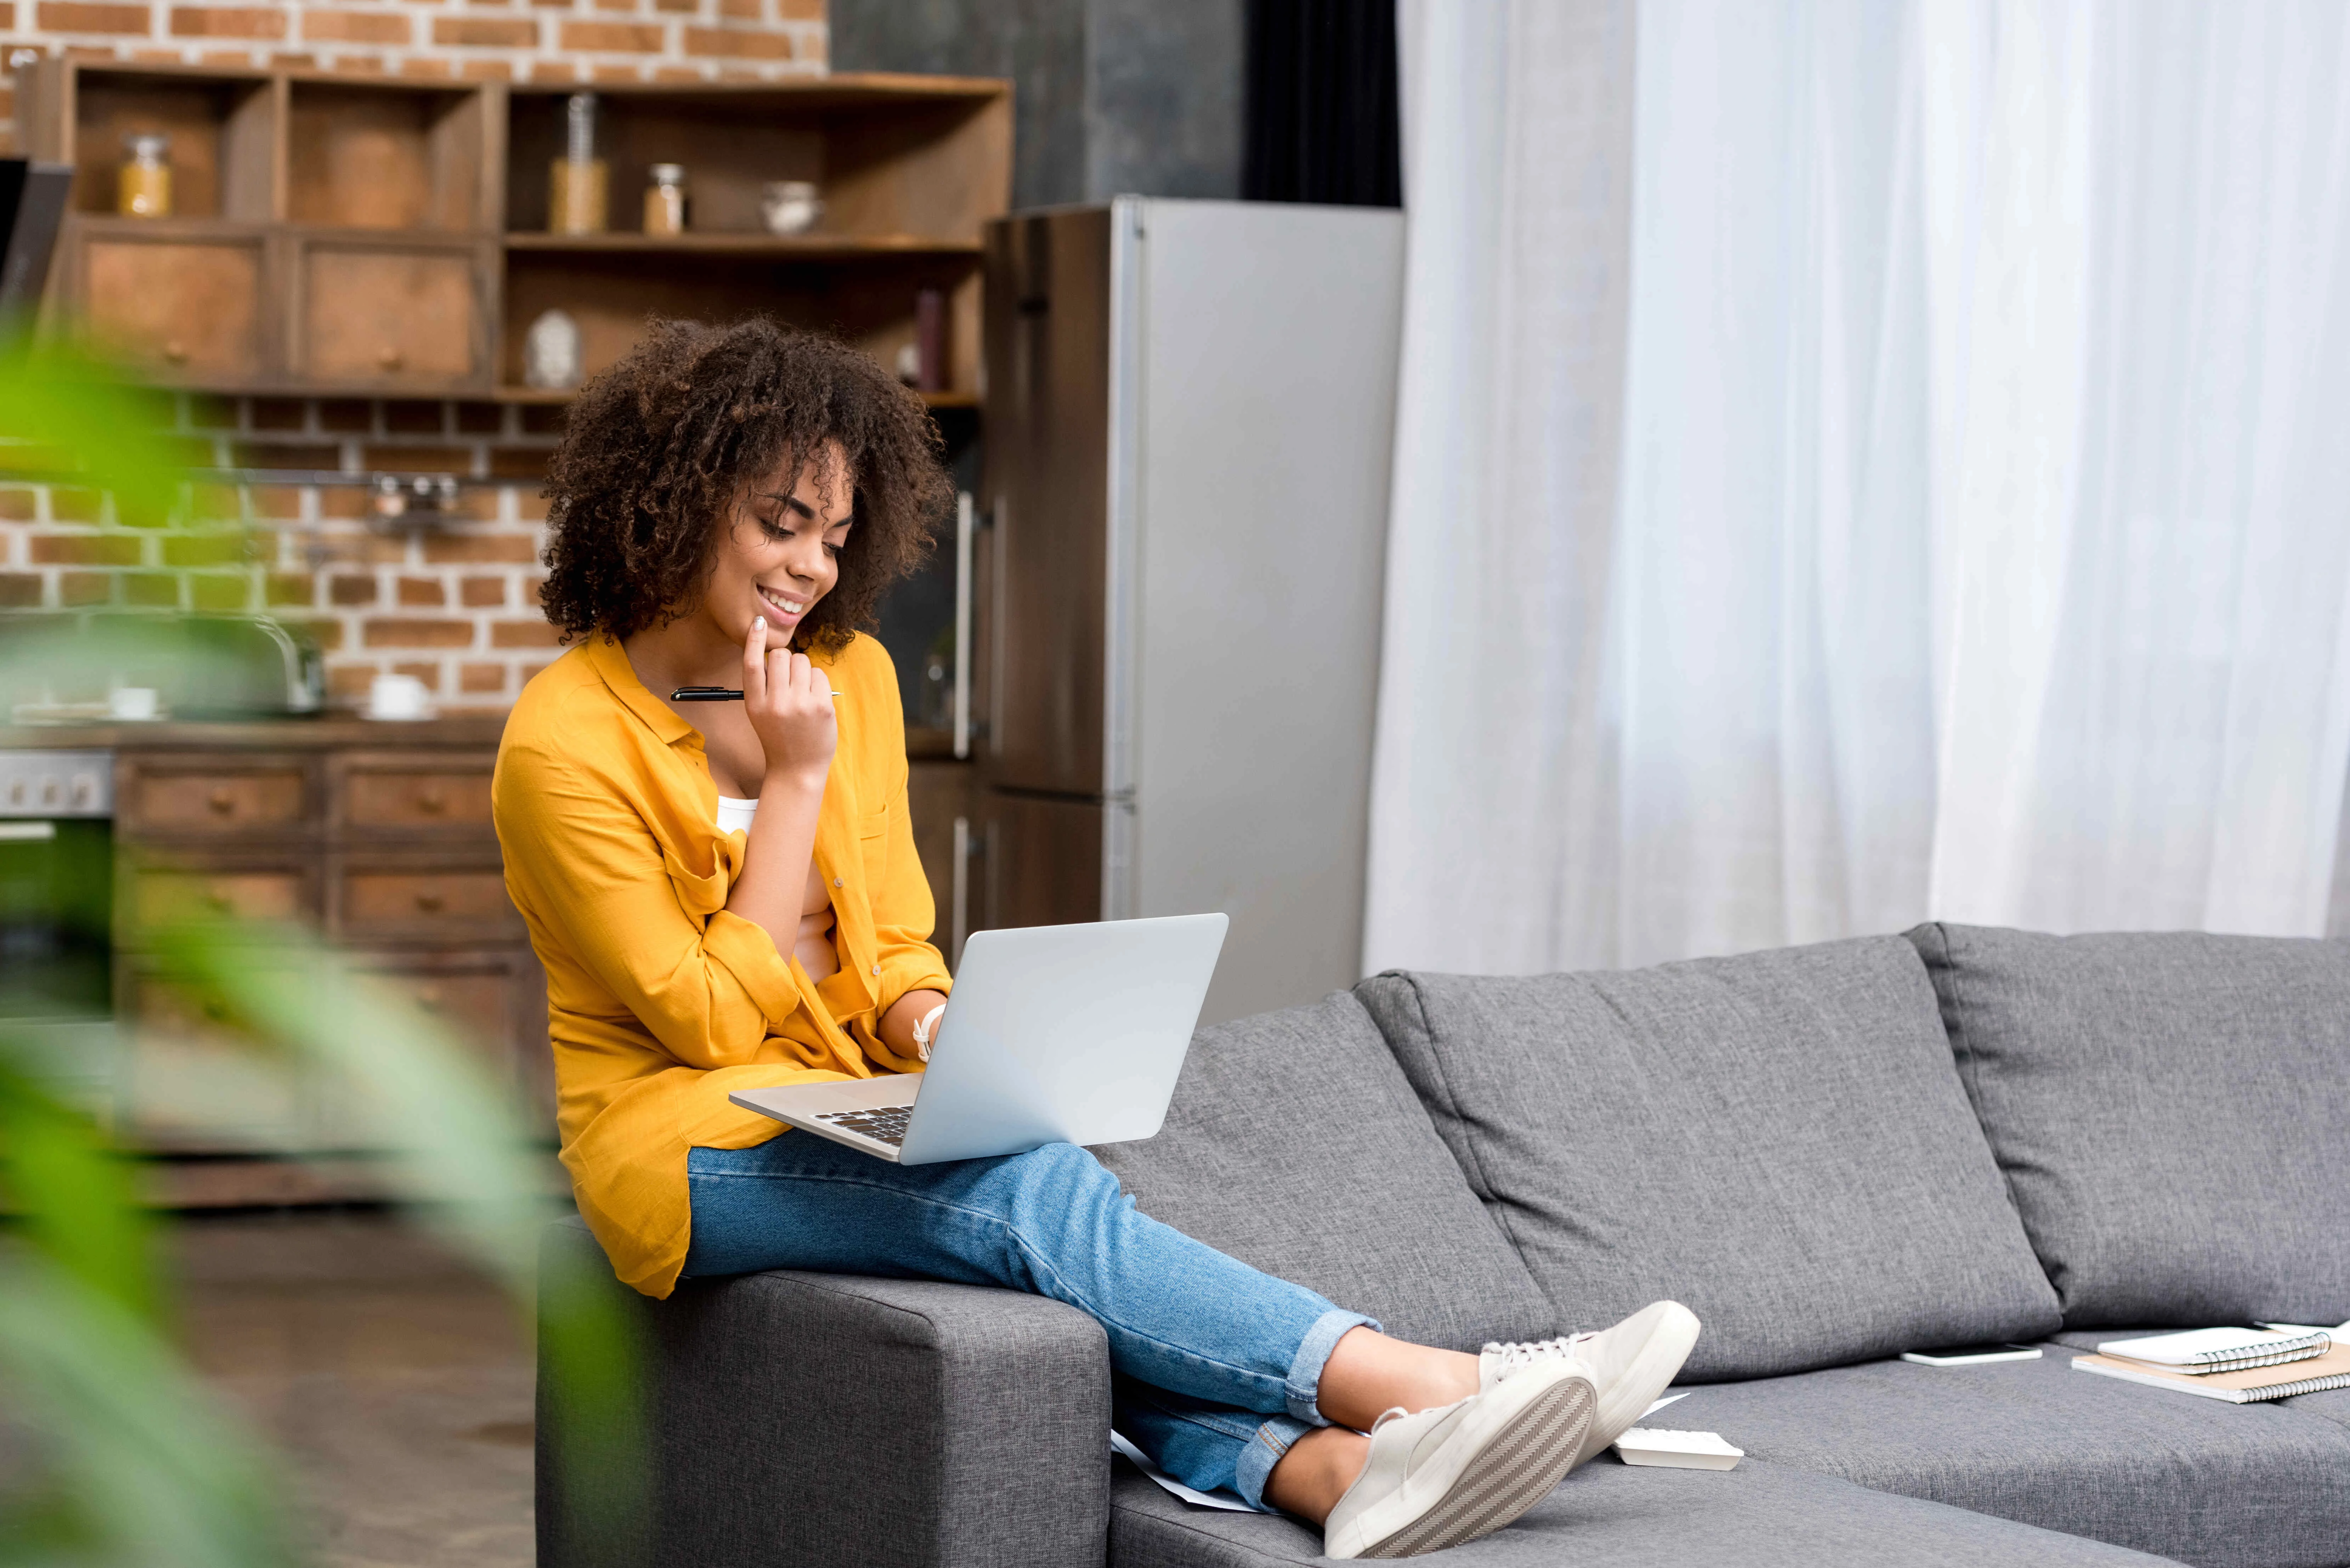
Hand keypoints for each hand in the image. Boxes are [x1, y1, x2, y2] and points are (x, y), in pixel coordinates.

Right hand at [742, 615, 836, 788]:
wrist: (797, 769)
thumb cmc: (779, 738)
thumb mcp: (760, 714)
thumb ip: (764, 686)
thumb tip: (776, 655)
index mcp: (755, 704)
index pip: (751, 663)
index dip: (753, 640)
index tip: (758, 622)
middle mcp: (775, 702)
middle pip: (780, 656)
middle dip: (786, 661)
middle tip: (789, 680)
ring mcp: (799, 704)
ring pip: (801, 661)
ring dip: (803, 670)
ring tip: (802, 692)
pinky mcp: (821, 706)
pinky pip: (820, 674)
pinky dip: (818, 681)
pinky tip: (814, 698)